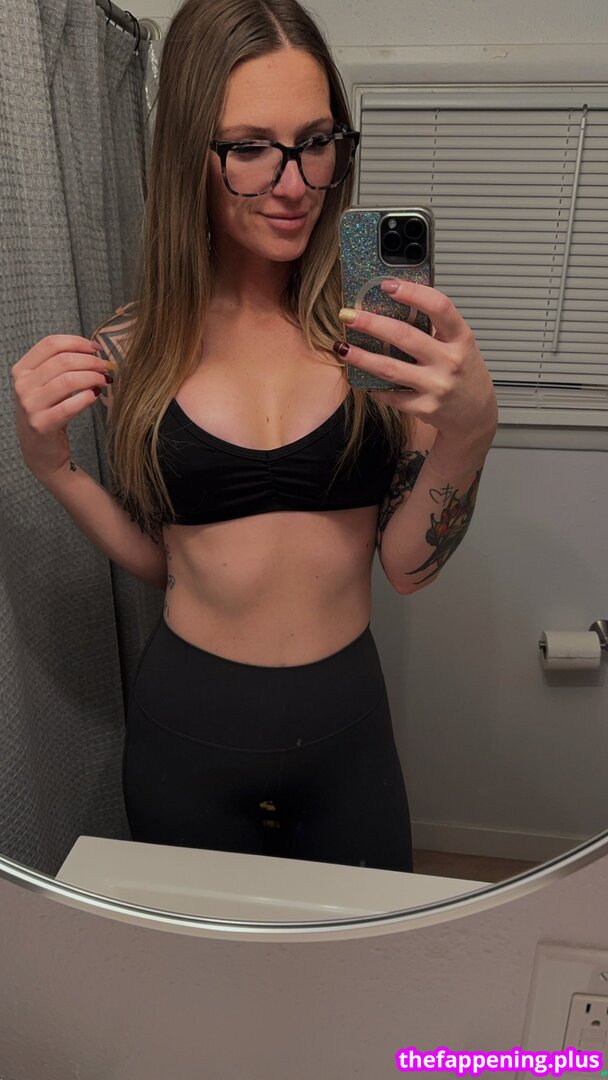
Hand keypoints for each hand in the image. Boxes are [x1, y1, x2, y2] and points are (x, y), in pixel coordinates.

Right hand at [11, 334, 114, 485]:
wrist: (40, 451)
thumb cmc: (48, 412)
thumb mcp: (46, 385)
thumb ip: (61, 366)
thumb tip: (94, 350)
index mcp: (22, 369)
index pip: (50, 344)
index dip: (77, 342)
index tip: (97, 348)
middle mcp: (22, 385)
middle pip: (63, 361)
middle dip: (91, 361)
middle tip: (106, 368)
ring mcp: (30, 406)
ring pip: (67, 380)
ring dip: (92, 378)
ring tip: (104, 381)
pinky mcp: (42, 425)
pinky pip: (69, 406)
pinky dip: (86, 398)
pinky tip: (95, 396)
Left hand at [336, 279, 497, 444]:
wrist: (475, 413)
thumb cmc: (464, 372)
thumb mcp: (458, 344)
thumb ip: (434, 326)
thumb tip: (394, 302)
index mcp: (461, 338)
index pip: (440, 306)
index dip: (413, 293)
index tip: (387, 285)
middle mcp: (450, 361)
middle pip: (404, 336)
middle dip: (371, 323)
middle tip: (347, 315)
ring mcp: (437, 386)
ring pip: (390, 368)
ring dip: (361, 357)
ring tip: (342, 347)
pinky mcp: (425, 408)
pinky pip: (391, 395)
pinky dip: (374, 386)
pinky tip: (362, 378)